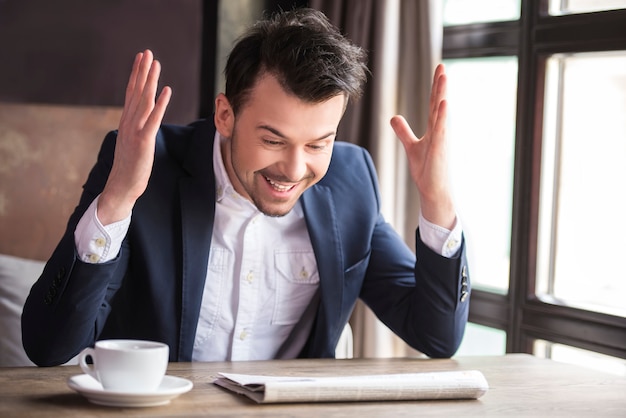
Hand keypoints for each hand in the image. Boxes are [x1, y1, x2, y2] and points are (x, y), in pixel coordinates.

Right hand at [98, 50, 171, 224]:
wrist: (121, 187)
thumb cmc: (129, 167)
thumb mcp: (132, 143)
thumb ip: (136, 128)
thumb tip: (143, 120)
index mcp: (126, 122)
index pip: (131, 93)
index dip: (136, 75)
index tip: (141, 58)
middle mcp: (128, 122)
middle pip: (136, 92)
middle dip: (142, 71)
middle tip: (147, 52)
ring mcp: (134, 131)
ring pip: (143, 101)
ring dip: (150, 81)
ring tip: (155, 63)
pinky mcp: (142, 142)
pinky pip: (153, 119)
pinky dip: (160, 104)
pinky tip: (166, 90)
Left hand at [390, 64, 454, 228]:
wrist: (433, 191)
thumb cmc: (426, 170)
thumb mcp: (411, 147)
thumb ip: (403, 131)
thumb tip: (394, 117)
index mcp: (434, 129)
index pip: (433, 103)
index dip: (435, 86)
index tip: (439, 69)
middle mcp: (439, 130)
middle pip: (439, 103)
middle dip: (440, 84)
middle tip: (442, 66)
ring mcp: (441, 139)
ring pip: (441, 112)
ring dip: (442, 94)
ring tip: (444, 76)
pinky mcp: (440, 148)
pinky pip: (441, 129)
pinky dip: (442, 116)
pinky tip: (443, 103)